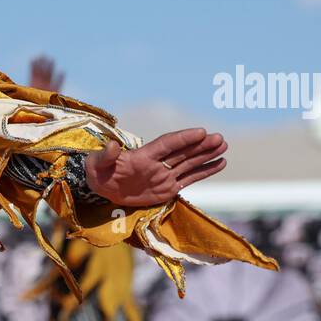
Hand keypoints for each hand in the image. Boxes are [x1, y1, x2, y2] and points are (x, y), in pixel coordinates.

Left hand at [85, 128, 227, 206]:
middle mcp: (157, 163)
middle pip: (182, 152)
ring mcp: (163, 175)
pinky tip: (220, 163)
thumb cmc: (98, 172)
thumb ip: (105, 155)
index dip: (182, 138)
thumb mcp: (96, 164)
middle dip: (201, 146)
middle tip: (220, 138)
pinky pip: (189, 179)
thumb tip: (111, 146)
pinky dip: (204, 171)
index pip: (167, 144)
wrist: (102, 188)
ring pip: (189, 163)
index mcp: (142, 156)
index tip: (200, 132)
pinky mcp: (167, 188)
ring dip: (206, 155)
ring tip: (224, 147)